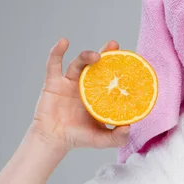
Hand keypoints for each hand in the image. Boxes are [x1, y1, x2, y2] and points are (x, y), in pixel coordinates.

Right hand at [28, 39, 130, 153]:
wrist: (53, 141)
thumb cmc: (79, 138)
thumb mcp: (102, 139)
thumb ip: (117, 137)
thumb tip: (129, 127)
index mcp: (100, 93)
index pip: (111, 75)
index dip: (119, 66)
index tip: (130, 58)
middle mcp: (86, 85)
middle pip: (97, 64)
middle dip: (106, 53)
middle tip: (114, 45)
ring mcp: (69, 82)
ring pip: (78, 63)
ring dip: (86, 56)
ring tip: (95, 56)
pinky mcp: (53, 83)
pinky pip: (54, 64)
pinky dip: (57, 52)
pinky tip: (64, 42)